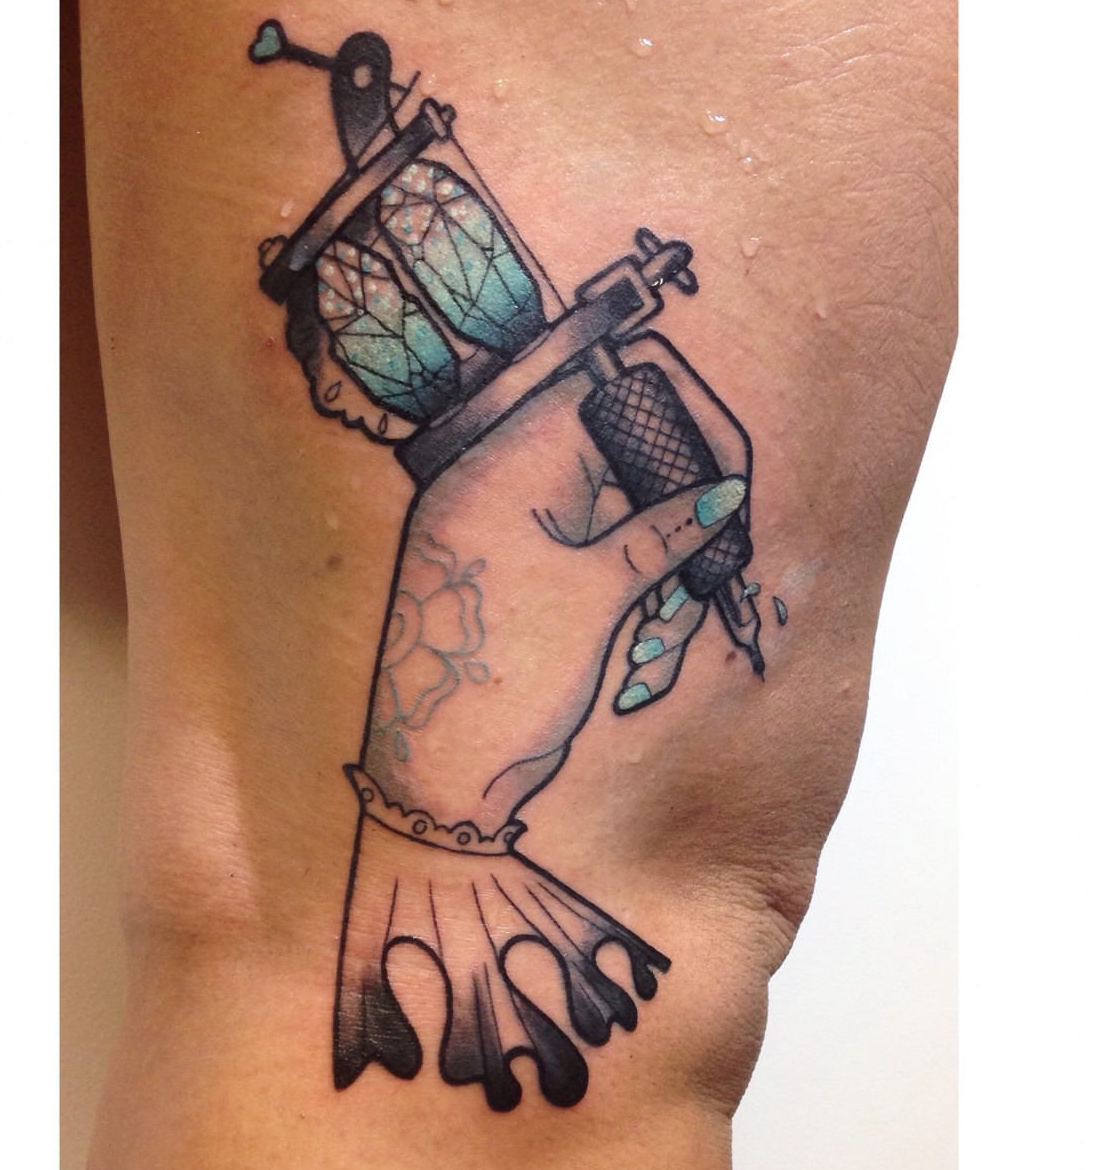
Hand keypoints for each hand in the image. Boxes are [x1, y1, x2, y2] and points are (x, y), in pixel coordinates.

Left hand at [361, 369, 746, 835]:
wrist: (439, 778)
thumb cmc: (498, 681)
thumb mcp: (594, 598)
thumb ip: (663, 531)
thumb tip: (724, 488)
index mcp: (507, 467)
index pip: (608, 391)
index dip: (680, 421)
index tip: (729, 475)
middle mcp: (509, 487)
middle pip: (629, 465)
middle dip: (677, 530)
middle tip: (704, 587)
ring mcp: (521, 535)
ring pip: (628, 526)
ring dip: (661, 585)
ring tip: (652, 651)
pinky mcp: (535, 581)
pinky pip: (607, 568)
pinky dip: (635, 608)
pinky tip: (638, 667)